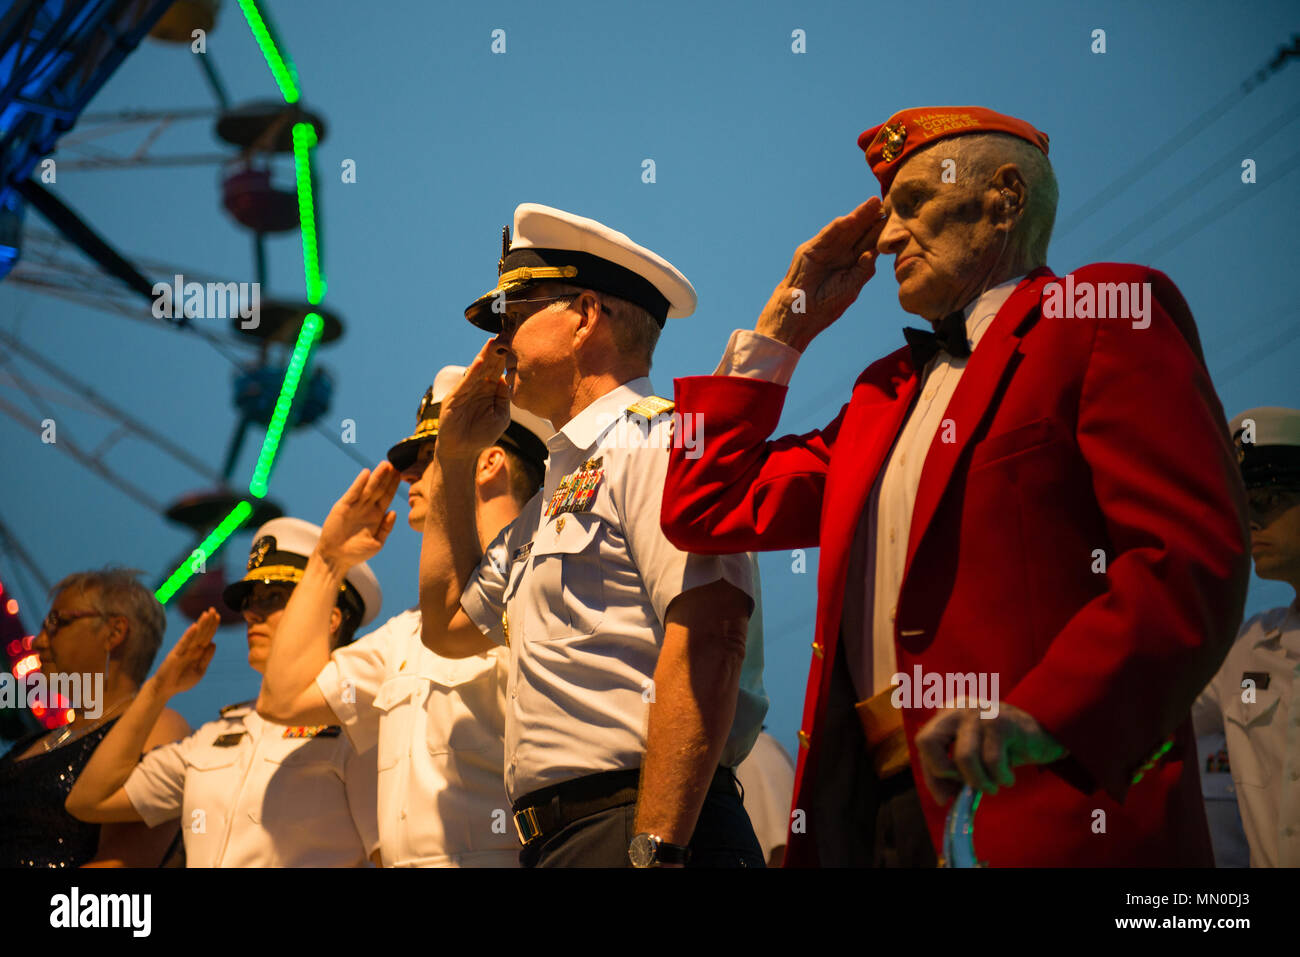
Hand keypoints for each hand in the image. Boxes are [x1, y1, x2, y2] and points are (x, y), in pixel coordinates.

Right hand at [151, 608, 219, 699]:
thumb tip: (213, 643)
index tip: (218, 615)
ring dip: (201, 625)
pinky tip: (194, 627)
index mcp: (198, 652)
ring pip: (194, 635)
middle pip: (202, 633)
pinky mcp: (175, 654)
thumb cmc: (182, 680)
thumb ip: (206, 658)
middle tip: (213, 609)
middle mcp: (191, 649)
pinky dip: (189, 635)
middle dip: (208, 621)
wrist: (165, 689)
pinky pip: (183, 643)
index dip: (212, 626)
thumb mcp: (199, 671)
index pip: (207, 636)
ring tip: (206, 614)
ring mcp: (183, 650)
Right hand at [318, 463, 399, 568]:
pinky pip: (353, 493)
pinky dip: (359, 483)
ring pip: (368, 488)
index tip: (403, 474)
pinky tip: (366, 473)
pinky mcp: (343, 506)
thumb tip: (394, 512)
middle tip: (397, 463)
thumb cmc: (357, 553)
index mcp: (377, 516)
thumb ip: (386, 528)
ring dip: (377, 476)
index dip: (394, 486)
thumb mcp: (377, 543)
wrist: (336, 559)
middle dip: (388, 477)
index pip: (388, 497)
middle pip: (380, 489)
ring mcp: (355, 506)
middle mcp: (367, 508)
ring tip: (386, 464)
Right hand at [435, 340, 510, 460]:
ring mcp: (465, 391)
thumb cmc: (482, 434)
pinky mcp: (455, 398)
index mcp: (490, 389)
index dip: (507, 355)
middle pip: (489, 364)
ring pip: (477, 370)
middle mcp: (477, 386)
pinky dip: (473, 372)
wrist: (463, 451)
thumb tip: (508, 379)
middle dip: (497, 349)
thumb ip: (505, 398)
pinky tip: (480, 362)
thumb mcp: (501, 416)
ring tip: (493, 341)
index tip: (517, 341)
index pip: (499, 368)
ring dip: (485, 356)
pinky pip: (466, 383)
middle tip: (507, 332)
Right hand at [755, 198, 884, 351]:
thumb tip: (875, 251)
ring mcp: (824, 250)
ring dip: (858, 216)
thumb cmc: (825, 306)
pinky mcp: (810, 250)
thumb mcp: (851, 287)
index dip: (880, 233)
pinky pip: (826, 235)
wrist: (799, 316)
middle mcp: (839, 254)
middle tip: (885, 203)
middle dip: (871, 218)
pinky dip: (838, 226)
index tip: (897, 221)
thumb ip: (863, 269)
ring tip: (873, 203)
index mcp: (851, 264)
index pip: (868, 244)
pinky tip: (851, 218)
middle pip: (858, 232)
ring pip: (845, 230)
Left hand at [914, 702, 1066, 804]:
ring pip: (963, 757)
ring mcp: (979, 713)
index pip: (924, 743)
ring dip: (979, 781)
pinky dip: (1001, 778)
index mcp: (946, 714)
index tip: (945, 797)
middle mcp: (958, 709)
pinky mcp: (1001, 723)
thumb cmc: (1004, 747)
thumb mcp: (974, 754)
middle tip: (963, 785)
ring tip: (993, 786)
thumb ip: (954, 770)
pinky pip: (992, 762)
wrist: (1045, 731)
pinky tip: (1008, 777)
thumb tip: (943, 798)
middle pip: (927, 740)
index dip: (931, 775)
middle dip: (942, 771)